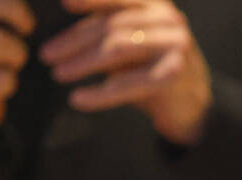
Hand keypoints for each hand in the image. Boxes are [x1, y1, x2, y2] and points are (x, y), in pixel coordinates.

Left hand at [39, 0, 212, 144]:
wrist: (194, 107)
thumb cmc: (155, 72)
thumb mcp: (134, 44)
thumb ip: (110, 30)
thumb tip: (67, 33)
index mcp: (158, 6)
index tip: (64, 3)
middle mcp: (169, 20)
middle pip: (112, 25)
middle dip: (74, 40)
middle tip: (47, 55)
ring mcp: (175, 45)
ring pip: (118, 49)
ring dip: (83, 63)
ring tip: (58, 74)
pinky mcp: (174, 75)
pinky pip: (128, 83)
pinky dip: (100, 93)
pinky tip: (79, 99)